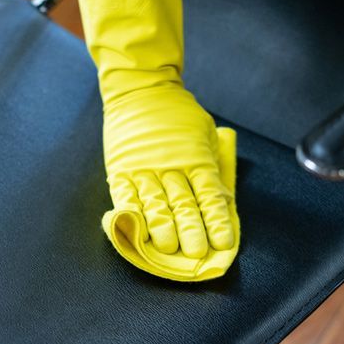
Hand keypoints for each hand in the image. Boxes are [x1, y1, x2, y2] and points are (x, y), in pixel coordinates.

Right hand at [103, 83, 234, 257]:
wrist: (141, 89)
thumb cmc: (178, 115)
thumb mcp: (205, 135)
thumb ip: (211, 166)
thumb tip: (222, 201)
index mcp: (196, 158)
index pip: (209, 195)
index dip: (216, 220)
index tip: (223, 243)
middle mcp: (171, 166)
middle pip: (183, 204)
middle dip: (190, 231)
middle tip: (196, 254)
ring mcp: (143, 169)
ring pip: (155, 204)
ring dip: (162, 229)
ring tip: (167, 250)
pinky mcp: (121, 170)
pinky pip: (126, 197)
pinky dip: (131, 216)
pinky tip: (138, 232)